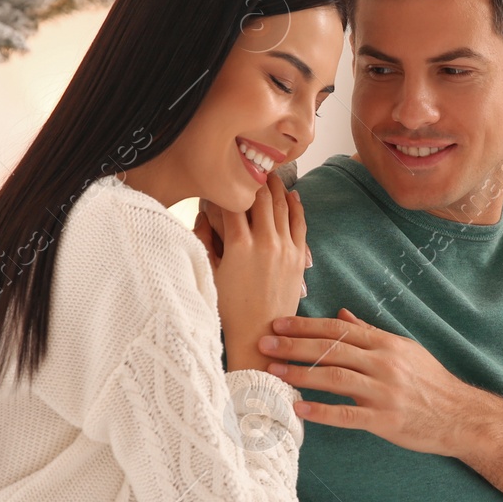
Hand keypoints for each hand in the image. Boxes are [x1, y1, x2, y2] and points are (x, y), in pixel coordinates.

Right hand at [201, 173, 307, 372]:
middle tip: (250, 165)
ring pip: (282, 205)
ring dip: (276, 186)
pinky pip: (299, 222)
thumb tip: (202, 214)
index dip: (226, 188)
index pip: (233, 202)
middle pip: (260, 197)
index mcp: (239, 244)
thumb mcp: (209, 274)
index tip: (222, 179)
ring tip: (270, 172)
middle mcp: (265, 242)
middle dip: (254, 179)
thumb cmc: (230, 310)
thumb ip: (204, 240)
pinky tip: (292, 194)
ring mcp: (285, 248)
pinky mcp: (298, 257)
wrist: (261, 336)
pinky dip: (296, 205)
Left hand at [257, 309, 477, 457]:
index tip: (278, 324)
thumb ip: (370, 333)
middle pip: (331, 350)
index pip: (338, 329)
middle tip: (263, 344)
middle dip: (293, 346)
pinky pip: (348, 415)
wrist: (460, 415)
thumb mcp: (404, 349)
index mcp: (385, 344)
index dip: (305, 326)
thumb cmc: (430, 381)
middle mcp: (383, 363)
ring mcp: (384, 392)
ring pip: (335, 378)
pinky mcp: (386, 420)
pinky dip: (322, 412)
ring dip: (300, 374)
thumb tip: (341, 313)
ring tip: (272, 373)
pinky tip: (299, 410)